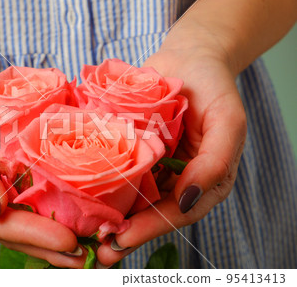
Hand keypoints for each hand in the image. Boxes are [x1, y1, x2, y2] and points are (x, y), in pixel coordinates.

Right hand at [0, 56, 86, 267]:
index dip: (31, 236)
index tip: (66, 240)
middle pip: (14, 230)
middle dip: (48, 246)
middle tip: (85, 256)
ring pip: (27, 218)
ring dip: (55, 233)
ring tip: (89, 246)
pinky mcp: (12, 169)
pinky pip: (34, 193)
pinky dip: (55, 206)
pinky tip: (80, 214)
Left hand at [96, 46, 246, 265]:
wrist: (187, 60)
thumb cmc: (212, 87)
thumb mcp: (227, 121)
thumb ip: (215, 162)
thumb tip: (187, 200)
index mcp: (203, 182)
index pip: (177, 213)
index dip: (152, 227)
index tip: (123, 236)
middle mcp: (176, 181)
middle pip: (150, 214)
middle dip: (126, 233)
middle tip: (101, 249)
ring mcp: (153, 168)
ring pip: (131, 199)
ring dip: (109, 217)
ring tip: (85, 233)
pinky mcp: (133, 152)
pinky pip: (118, 172)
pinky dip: (100, 187)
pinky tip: (80, 197)